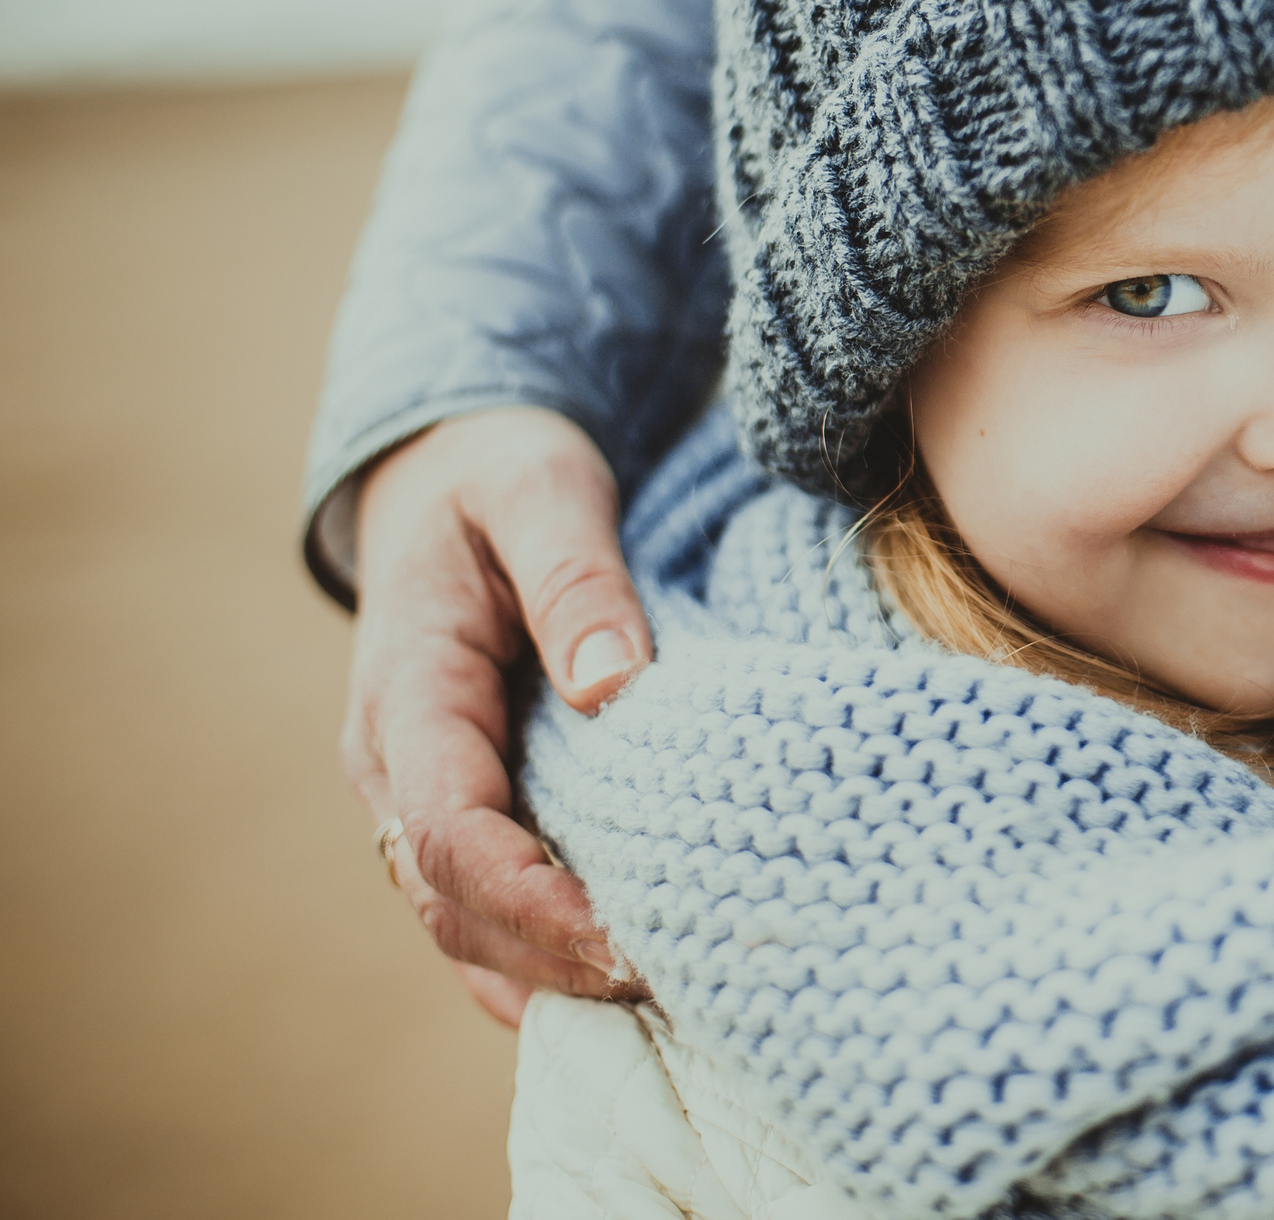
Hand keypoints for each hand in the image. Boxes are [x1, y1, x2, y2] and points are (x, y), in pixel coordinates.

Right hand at [341, 407, 654, 1025]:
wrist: (451, 474)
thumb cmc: (503, 475)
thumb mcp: (544, 489)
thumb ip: (577, 578)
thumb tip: (613, 682)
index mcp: (409, 691)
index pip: (452, 829)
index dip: (533, 900)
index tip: (623, 939)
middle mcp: (396, 764)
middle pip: (455, 903)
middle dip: (552, 961)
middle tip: (672, 990)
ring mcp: (422, 794)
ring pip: (465, 923)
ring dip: (549, 978)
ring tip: (666, 1004)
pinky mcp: (465, 804)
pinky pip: (487, 907)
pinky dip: (544, 960)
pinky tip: (632, 988)